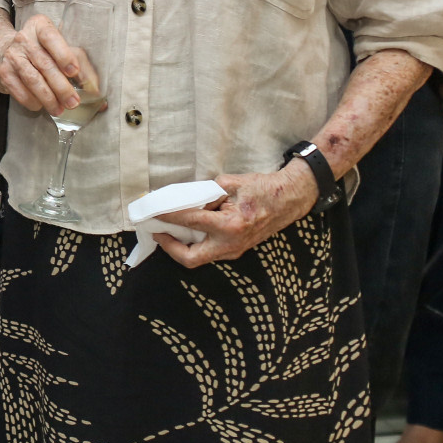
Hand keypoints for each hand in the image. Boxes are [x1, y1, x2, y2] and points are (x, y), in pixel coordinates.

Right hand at [0, 13, 98, 115]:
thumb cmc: (39, 50)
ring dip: (49, 98)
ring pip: (33, 80)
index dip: (63, 54)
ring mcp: (11, 55)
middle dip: (61, 87)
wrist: (2, 50)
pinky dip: (32, 101)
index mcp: (40, 26)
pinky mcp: (3, 72)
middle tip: (73, 102)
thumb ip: (79, 64)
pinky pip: (20, 90)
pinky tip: (41, 106)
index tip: (74, 71)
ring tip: (60, 109)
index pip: (51, 37)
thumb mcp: (58, 48)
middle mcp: (23, 38)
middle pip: (45, 64)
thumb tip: (95, 89)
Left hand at [155, 165, 314, 266]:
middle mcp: (230, 244)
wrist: (289, 199)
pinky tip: (185, 230)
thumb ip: (205, 193)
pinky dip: (194, 244)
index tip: (152, 210)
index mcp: (229, 225)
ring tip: (166, 229)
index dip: (167, 215)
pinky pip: (209, 252)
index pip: (189, 221)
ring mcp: (234, 250)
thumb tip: (184, 200)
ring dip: (180, 246)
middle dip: (169, 247)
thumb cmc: (262, 189)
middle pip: (190, 258)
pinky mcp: (236, 250)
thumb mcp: (229, 183)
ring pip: (199, 258)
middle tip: (156, 231)